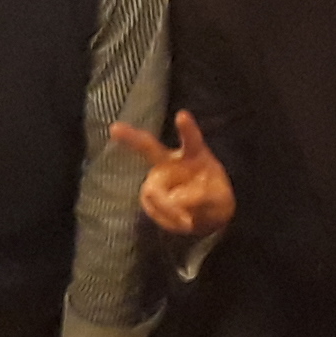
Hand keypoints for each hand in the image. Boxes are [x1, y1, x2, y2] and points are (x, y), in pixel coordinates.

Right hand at [112, 111, 235, 238]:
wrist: (205, 216)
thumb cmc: (214, 199)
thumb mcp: (220, 200)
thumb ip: (203, 198)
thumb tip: (177, 201)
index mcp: (194, 154)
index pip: (191, 139)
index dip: (187, 128)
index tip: (182, 115)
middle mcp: (171, 161)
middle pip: (148, 146)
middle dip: (130, 137)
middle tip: (114, 128)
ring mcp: (157, 178)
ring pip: (156, 193)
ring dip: (173, 211)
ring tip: (189, 221)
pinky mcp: (150, 196)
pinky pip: (155, 209)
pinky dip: (169, 220)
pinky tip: (182, 221)